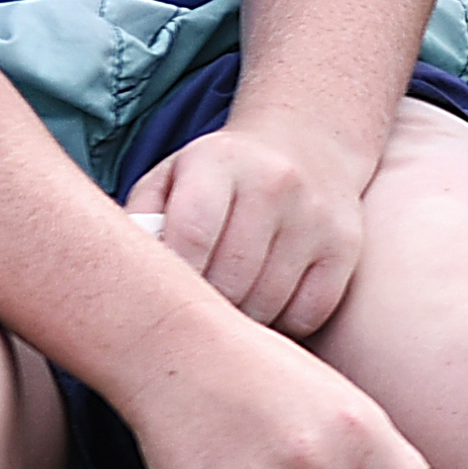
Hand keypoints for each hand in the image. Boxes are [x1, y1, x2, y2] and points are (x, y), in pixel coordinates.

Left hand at [130, 105, 383, 340]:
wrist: (307, 144)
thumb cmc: (218, 177)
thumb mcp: (170, 178)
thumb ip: (139, 222)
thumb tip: (121, 283)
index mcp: (219, 162)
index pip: (192, 236)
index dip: (173, 283)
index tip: (160, 307)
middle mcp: (274, 184)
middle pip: (231, 279)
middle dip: (205, 310)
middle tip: (189, 321)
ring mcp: (315, 216)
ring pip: (269, 302)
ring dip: (241, 321)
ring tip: (224, 313)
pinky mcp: (346, 246)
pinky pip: (309, 313)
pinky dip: (283, 324)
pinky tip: (265, 307)